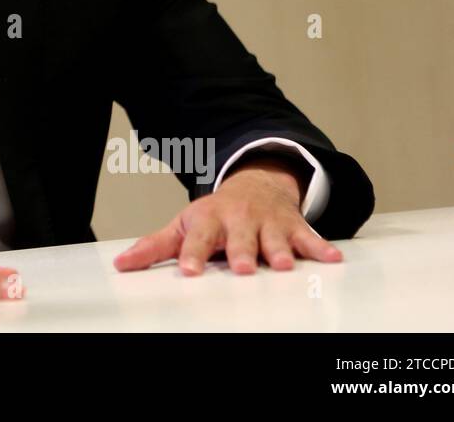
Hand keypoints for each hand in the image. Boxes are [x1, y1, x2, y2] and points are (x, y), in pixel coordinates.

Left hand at [112, 156, 342, 275]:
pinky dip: (321, 248)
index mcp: (210, 221)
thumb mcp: (184, 224)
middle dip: (242, 252)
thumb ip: (155, 246)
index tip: (190, 271)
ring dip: (280, 251)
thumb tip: (120, 265)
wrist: (256, 183)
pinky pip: (310, 237)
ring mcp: (269, 222)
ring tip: (284, 266)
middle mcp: (240, 221)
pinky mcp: (294, 226)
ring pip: (276, 239)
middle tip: (242, 268)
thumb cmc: (216, 214)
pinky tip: (333, 259)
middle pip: (240, 239)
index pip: (198, 239)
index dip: (194, 254)